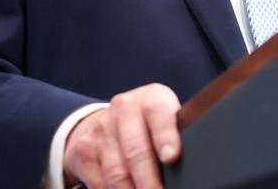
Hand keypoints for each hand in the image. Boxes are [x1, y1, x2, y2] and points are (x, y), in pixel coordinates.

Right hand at [63, 83, 180, 188]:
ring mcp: (102, 128)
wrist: (109, 120)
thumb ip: (177, 136)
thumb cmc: (151, 125)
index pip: (158, 112)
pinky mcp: (85, 148)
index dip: (165, 135)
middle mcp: (124, 108)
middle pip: (135, 149)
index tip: (171, 158)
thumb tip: (193, 166)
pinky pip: (98, 180)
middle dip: (148, 180)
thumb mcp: (167, 120)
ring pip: (116, 170)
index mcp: (151, 97)